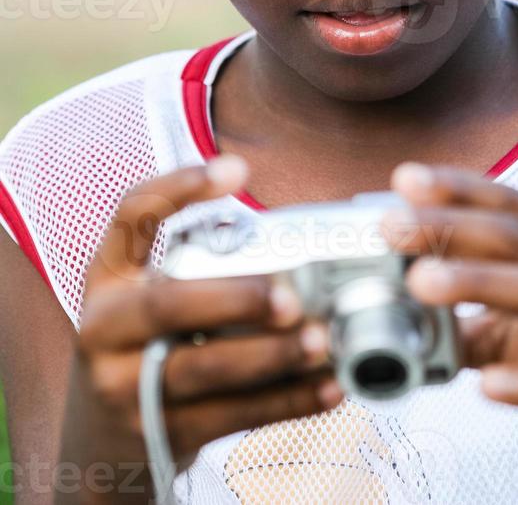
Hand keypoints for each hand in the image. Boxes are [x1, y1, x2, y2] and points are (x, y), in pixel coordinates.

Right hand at [57, 158, 342, 504]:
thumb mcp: (144, 300)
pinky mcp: (158, 435)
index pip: (132, 216)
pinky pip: (231, 417)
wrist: (98, 441)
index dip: (179, 188)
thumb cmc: (143, 348)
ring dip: (271, 357)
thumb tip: (296, 246)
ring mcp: (125, 387)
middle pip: (166, 308)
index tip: (236, 168)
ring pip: (202, 371)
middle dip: (233, 299)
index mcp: (107, 278)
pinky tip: (328, 388)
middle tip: (289, 298)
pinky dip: (286, 402)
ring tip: (322, 341)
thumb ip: (195, 270)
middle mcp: (105, 328)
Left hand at [383, 163, 517, 502]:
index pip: (511, 202)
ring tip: (420, 281)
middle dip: (449, 227)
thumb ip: (464, 300)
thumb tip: (392, 284)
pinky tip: (488, 384)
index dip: (456, 188)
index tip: (404, 180)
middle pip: (517, 239)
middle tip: (393, 227)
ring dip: (476, 282)